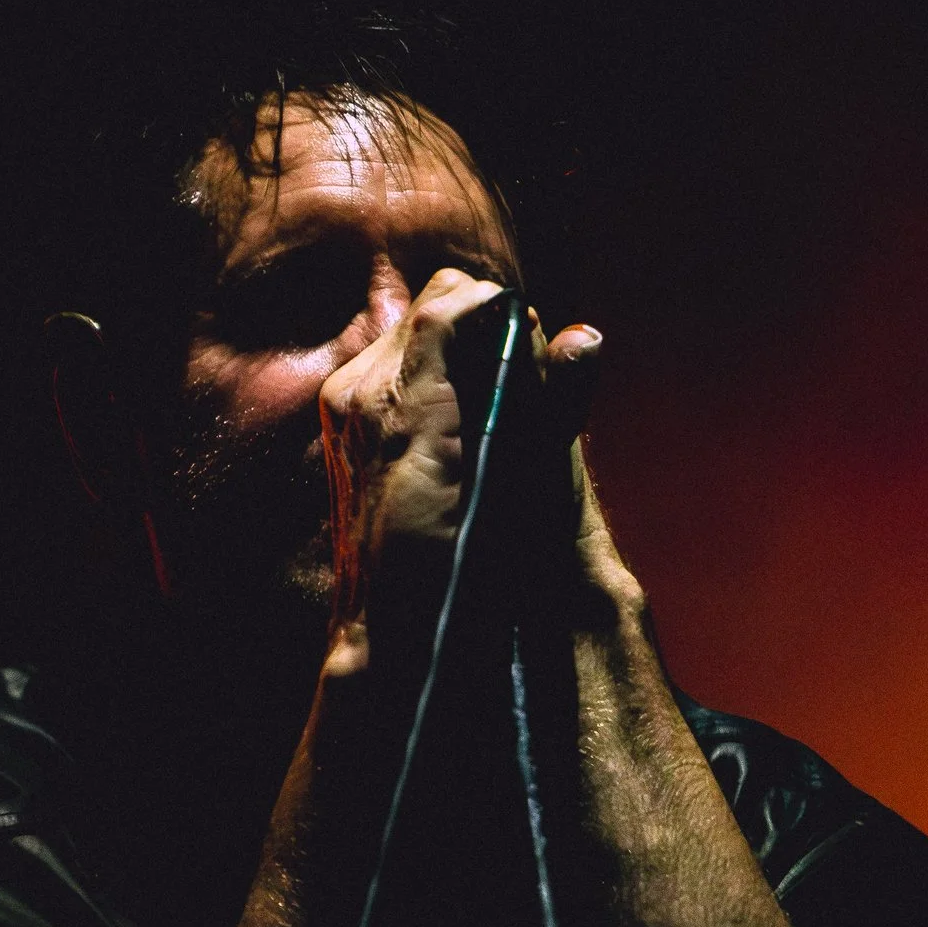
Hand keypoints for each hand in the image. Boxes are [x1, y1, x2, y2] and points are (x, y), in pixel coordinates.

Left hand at [317, 269, 607, 677]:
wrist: (390, 623)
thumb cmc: (461, 565)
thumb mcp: (521, 483)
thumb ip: (554, 401)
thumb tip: (584, 338)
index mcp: (409, 403)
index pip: (451, 303)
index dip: (499, 309)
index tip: (532, 333)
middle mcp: (367, 393)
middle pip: (431, 304)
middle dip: (478, 322)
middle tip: (516, 366)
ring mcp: (347, 405)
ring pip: (411, 330)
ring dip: (453, 345)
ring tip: (487, 394)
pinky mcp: (343, 422)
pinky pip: (391, 364)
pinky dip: (426, 370)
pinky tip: (453, 415)